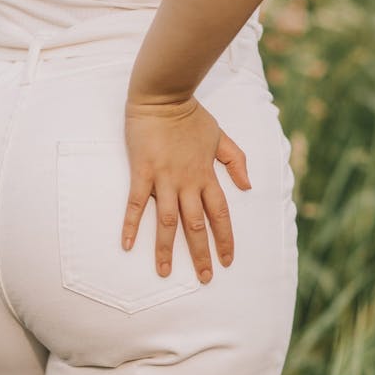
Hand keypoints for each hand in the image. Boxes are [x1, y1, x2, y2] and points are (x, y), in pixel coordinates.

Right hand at [121, 95, 252, 283]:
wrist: (164, 96)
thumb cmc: (191, 115)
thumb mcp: (221, 136)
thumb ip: (236, 161)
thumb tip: (247, 186)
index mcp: (206, 175)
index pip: (220, 214)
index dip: (225, 239)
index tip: (227, 260)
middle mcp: (187, 182)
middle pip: (196, 225)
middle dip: (201, 254)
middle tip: (204, 278)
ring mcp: (163, 179)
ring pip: (167, 221)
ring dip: (166, 248)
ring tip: (165, 272)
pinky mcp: (142, 172)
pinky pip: (135, 203)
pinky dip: (130, 224)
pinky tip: (126, 244)